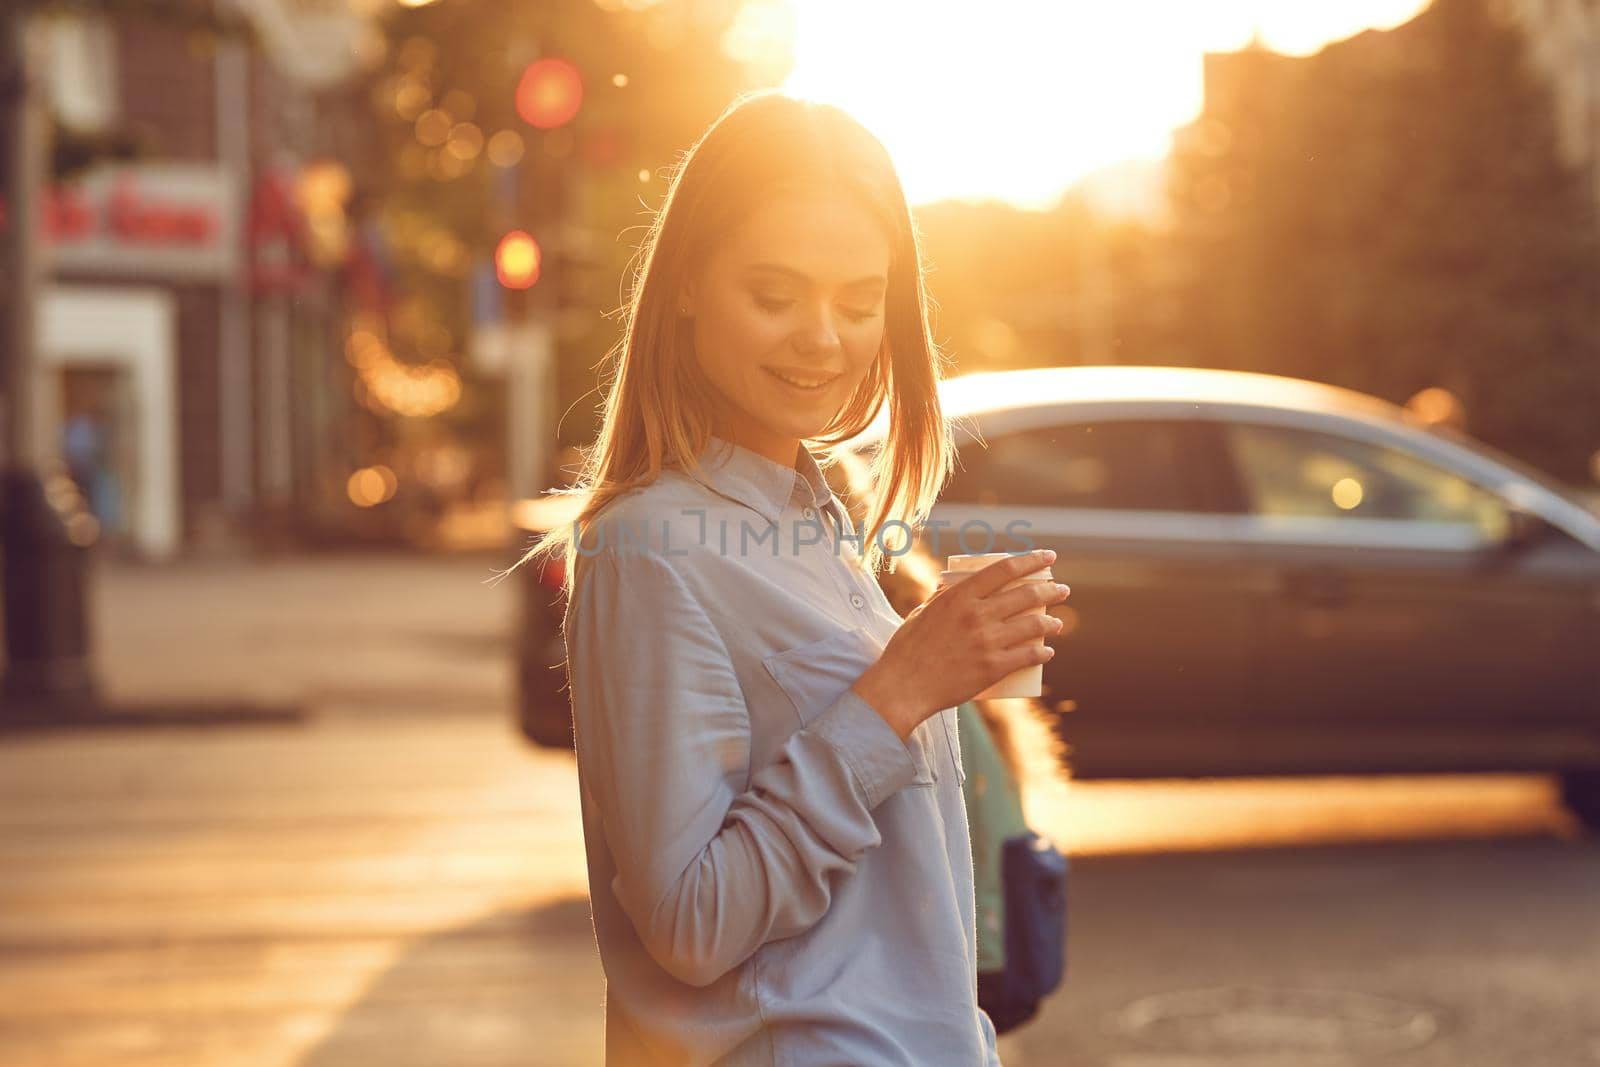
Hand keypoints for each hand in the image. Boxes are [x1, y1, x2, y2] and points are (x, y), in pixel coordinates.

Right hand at [850, 549, 1069, 740]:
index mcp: (959, 596)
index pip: (1004, 570)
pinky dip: (1042, 653)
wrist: (904, 686)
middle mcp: (977, 615)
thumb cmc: (908, 649)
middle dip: (1050, 589)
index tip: (1047, 557)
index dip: (1030, 560)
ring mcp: (987, 641)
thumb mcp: (922, 612)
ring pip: (1033, 625)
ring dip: (1051, 622)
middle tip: (1061, 590)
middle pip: (1026, 595)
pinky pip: (1027, 656)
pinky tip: (1047, 652)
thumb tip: (952, 585)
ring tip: (1057, 622)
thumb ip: (942, 597)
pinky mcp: (993, 668)